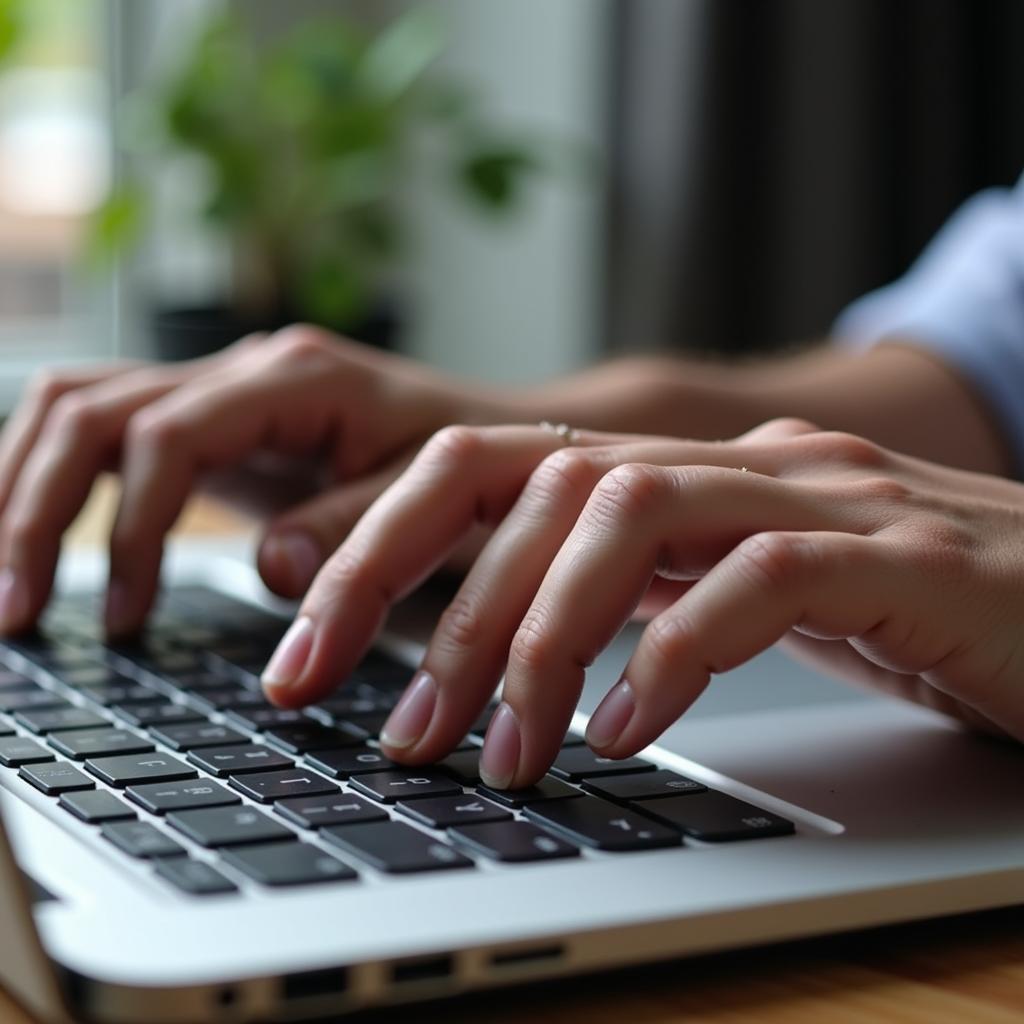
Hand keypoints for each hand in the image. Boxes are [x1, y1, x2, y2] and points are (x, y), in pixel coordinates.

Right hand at [0, 326, 510, 635]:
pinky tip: (35, 538)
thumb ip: (357, 528)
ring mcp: (223, 390)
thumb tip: (268, 568)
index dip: (128, 527)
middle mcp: (244, 370)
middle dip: (34, 508)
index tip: (121, 618)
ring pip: (78, 406)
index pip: (165, 434)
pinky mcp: (215, 423)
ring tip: (3, 582)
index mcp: (296, 379)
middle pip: (90, 408)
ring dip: (21, 487)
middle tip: (12, 612)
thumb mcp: (434, 499)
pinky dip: (55, 479)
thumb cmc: (475, 467)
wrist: (496, 435)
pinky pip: (106, 430)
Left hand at [261, 418, 1023, 787]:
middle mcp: (733, 460)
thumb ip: (638, 590)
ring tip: (509, 748)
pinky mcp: (899, 555)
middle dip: (436, 603)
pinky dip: (676, 654)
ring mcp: (818, 494)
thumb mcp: (736, 591)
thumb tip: (510, 637)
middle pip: (535, 480)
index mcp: (681, 469)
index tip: (311, 648)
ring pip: (627, 512)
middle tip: (400, 731)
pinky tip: (634, 732)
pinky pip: (758, 580)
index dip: (382, 545)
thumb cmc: (900, 607)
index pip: (493, 465)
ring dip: (544, 636)